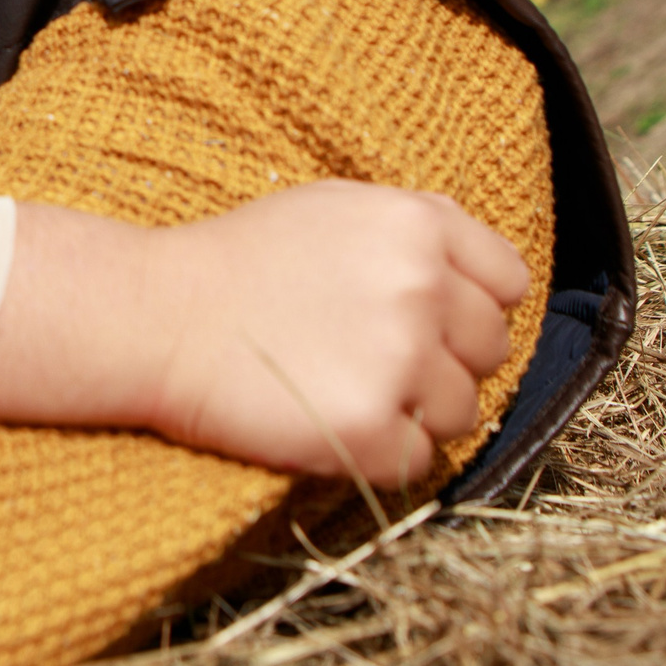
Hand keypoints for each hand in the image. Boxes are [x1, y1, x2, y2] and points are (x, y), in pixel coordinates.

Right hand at [0, 183, 529, 486]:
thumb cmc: (238, 259)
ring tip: (345, 390)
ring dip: (415, 411)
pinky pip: (419, 460)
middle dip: (443, 360)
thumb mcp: (334, 205)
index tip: (429, 318)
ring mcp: (401, 362)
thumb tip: (475, 276)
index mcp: (420, 226)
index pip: (507, 283)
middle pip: (489, 350)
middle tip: (373, 359)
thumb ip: (415, 229)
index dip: (470, 304)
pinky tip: (332, 422)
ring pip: (461, 411)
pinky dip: (382, 453)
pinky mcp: (370, 430)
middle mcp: (423, 289)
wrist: (157, 315)